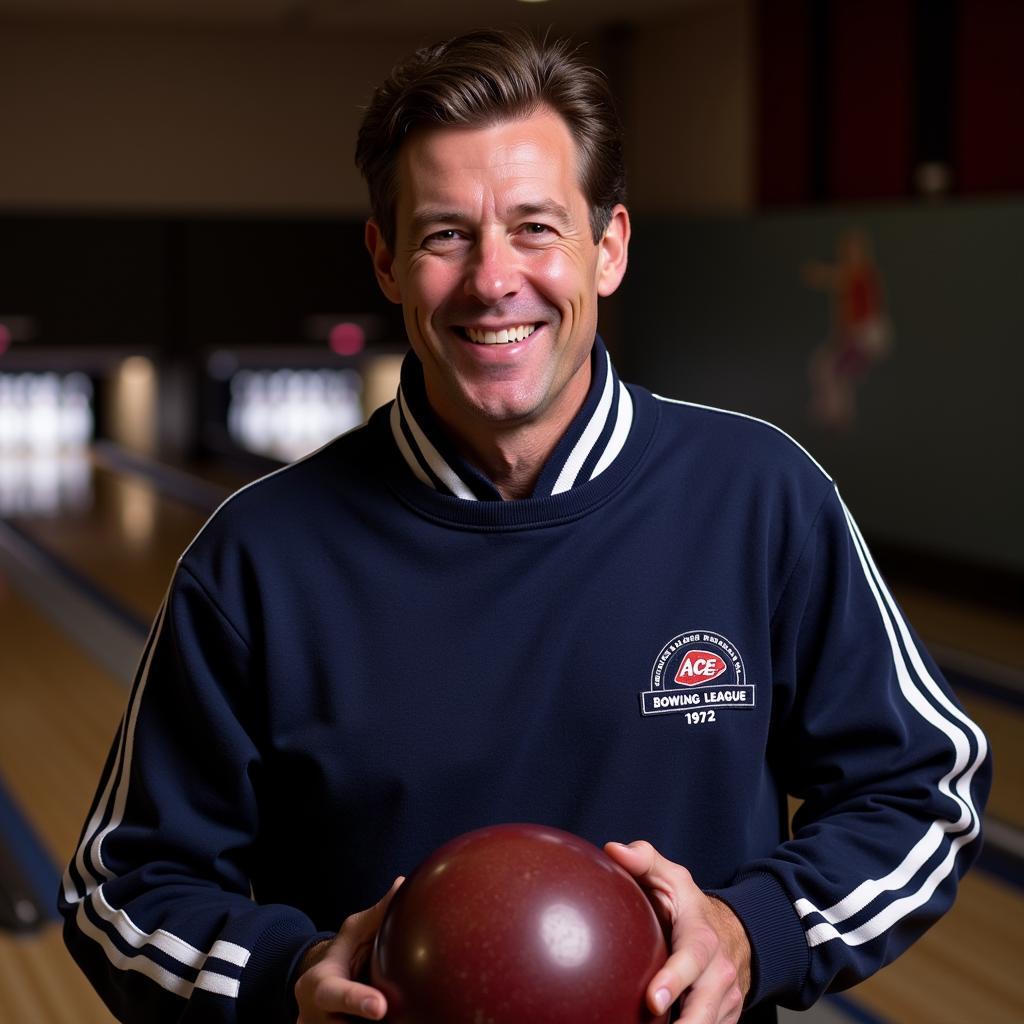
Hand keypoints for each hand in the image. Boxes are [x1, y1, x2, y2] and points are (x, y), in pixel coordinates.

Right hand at [295, 877, 403, 1022]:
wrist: (318, 991)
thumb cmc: (343, 956)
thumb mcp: (355, 933)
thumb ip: (378, 914)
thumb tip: (403, 884)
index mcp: (315, 985)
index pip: (335, 994)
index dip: (357, 1001)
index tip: (380, 1007)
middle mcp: (311, 1019)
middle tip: (392, 1013)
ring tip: (395, 1015)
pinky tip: (397, 1020)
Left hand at [605, 841, 749, 1023]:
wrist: (734, 934)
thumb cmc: (690, 907)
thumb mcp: (671, 877)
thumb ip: (644, 859)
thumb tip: (612, 850)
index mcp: (703, 938)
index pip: (692, 960)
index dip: (674, 981)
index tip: (652, 1000)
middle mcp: (719, 973)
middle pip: (705, 1008)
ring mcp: (724, 1000)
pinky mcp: (724, 1019)